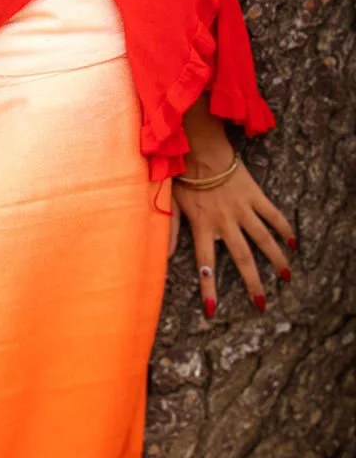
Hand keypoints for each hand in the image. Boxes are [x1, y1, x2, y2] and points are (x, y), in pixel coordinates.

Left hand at [168, 152, 296, 318]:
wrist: (200, 148)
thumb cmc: (183, 176)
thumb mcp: (171, 204)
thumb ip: (168, 231)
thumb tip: (163, 258)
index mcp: (202, 226)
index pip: (205, 264)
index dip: (208, 288)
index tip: (214, 310)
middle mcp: (224, 221)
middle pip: (241, 258)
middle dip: (252, 283)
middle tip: (262, 304)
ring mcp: (241, 209)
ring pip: (262, 239)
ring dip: (275, 260)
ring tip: (286, 278)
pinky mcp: (255, 195)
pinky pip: (272, 215)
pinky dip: (284, 229)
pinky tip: (293, 244)